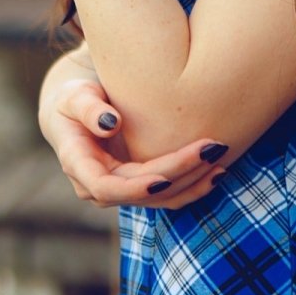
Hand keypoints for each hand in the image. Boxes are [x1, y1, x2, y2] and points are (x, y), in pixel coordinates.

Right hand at [41, 78, 227, 209]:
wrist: (77, 110)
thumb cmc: (74, 98)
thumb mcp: (74, 96)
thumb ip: (88, 108)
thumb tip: (111, 124)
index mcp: (79, 165)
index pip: (107, 188)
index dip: (136, 188)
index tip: (165, 177)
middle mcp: (99, 186)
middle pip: (143, 191)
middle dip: (179, 172)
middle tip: (212, 148)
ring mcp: (121, 189)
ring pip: (160, 197)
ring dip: (193, 182)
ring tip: (221, 160)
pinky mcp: (139, 185)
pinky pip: (168, 193)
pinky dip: (193, 185)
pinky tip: (218, 172)